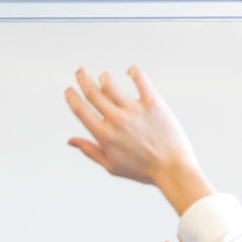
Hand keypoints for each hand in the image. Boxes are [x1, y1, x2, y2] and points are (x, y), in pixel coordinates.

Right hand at [64, 67, 214, 215]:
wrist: (172, 168)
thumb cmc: (141, 170)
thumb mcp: (111, 165)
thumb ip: (90, 150)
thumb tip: (70, 140)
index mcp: (104, 136)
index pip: (81, 111)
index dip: (72, 98)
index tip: (69, 90)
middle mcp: (117, 120)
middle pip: (93, 94)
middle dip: (83, 80)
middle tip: (79, 71)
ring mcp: (135, 110)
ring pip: (112, 85)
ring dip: (104, 77)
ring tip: (103, 75)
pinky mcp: (153, 103)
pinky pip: (140, 80)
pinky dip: (134, 72)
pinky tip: (131, 71)